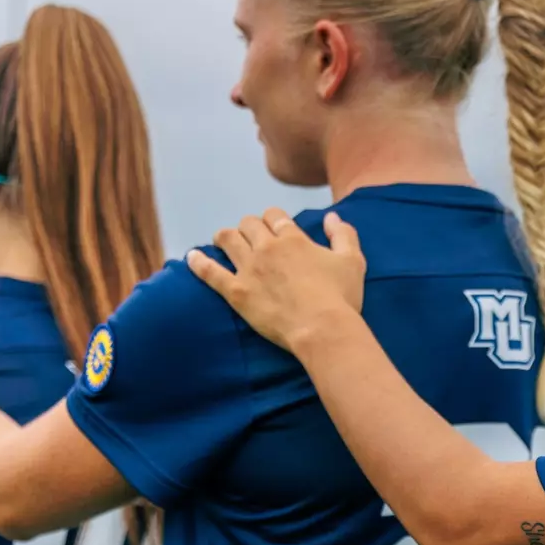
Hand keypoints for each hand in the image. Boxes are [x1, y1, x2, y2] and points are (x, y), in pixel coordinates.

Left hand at [186, 209, 366, 354]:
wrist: (323, 328)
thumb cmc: (342, 297)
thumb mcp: (353, 261)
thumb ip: (344, 234)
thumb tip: (332, 217)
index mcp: (293, 239)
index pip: (274, 216)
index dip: (273, 219)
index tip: (276, 228)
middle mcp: (267, 248)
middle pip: (248, 224)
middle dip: (250, 227)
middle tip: (253, 239)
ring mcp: (248, 269)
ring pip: (227, 239)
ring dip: (225, 237)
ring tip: (225, 242)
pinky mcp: (236, 291)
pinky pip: (210, 272)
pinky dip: (198, 262)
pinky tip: (192, 258)